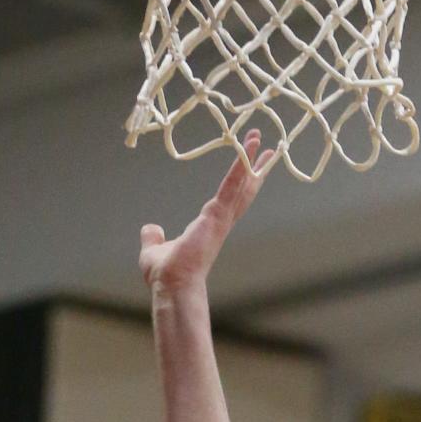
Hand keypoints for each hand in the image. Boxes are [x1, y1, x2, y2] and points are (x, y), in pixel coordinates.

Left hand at [139, 131, 275, 294]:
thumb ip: (154, 238)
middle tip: (269, 148)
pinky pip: (231, 186)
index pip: (229, 201)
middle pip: (242, 190)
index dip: (240, 185)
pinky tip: (247, 151)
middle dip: (254, 168)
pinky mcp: (217, 216)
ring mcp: (221, 219)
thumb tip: (151, 229)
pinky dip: (239, 168)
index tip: (250, 170)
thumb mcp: (155, 250)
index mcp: (208, 228)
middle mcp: (219, 222)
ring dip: (249, 160)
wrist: (171, 284)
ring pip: (240, 184)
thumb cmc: (166, 274)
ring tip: (258, 137)